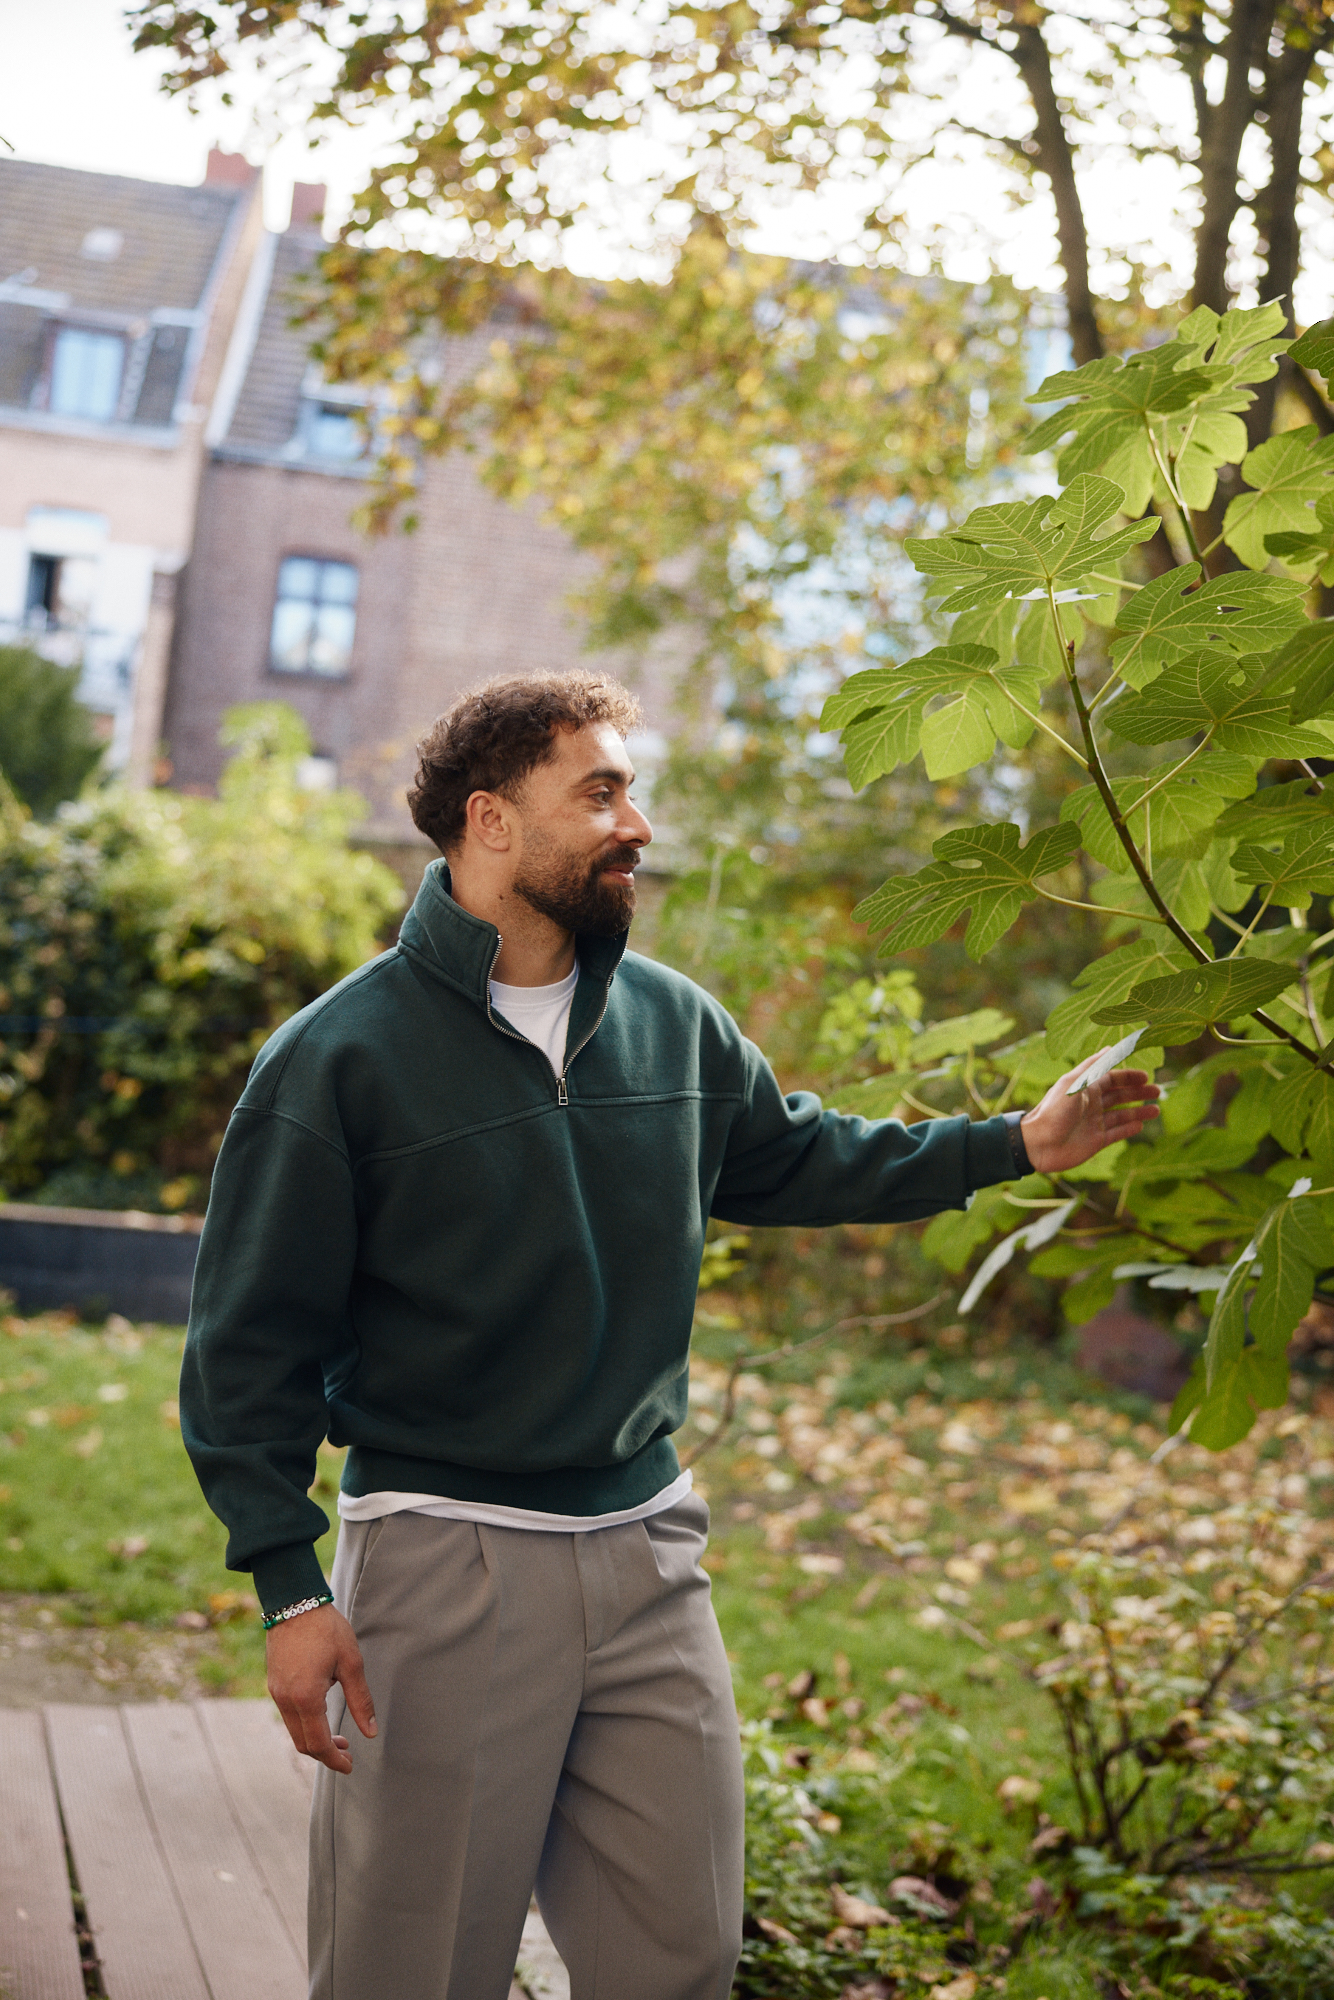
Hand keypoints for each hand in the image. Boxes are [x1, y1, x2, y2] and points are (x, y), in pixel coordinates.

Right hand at [266, 1603, 375, 1773]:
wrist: (294, 1602)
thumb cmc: (326, 1629)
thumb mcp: (351, 1662)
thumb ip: (361, 1700)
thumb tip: (371, 1732)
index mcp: (306, 1698)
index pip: (318, 1744)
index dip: (334, 1760)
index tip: (350, 1765)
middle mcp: (286, 1700)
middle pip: (303, 1744)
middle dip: (325, 1754)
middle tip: (347, 1753)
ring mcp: (276, 1693)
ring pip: (294, 1731)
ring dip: (315, 1740)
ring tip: (338, 1737)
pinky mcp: (274, 1684)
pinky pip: (288, 1716)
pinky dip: (305, 1725)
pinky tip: (322, 1716)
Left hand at [1019, 1051, 1160, 1174]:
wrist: (1038, 1144)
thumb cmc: (1053, 1111)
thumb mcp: (1073, 1083)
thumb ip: (1093, 1067)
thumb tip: (1110, 1047)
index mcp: (1085, 1088)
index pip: (1111, 1078)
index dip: (1129, 1077)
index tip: (1146, 1077)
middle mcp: (1091, 1104)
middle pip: (1119, 1095)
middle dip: (1138, 1093)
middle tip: (1158, 1092)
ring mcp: (1094, 1123)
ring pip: (1121, 1115)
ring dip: (1138, 1111)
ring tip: (1156, 1111)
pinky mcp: (1095, 1141)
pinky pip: (1116, 1133)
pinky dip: (1129, 1129)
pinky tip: (1141, 1126)